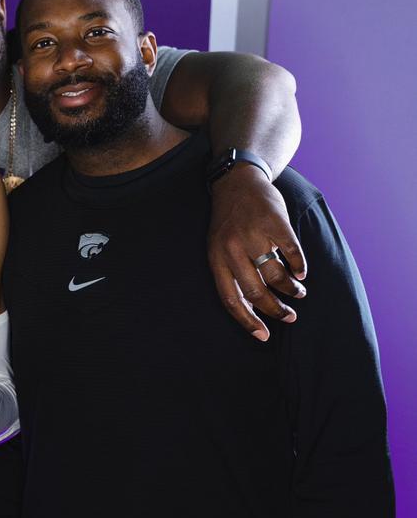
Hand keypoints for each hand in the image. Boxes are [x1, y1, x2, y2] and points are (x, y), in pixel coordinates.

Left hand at [208, 165, 306, 340]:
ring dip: (291, 289)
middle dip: (276, 310)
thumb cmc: (229, 221)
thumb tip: (251, 308)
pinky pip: (292, 252)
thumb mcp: (218, 247)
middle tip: (290, 317)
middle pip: (256, 291)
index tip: (264, 336)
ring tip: (299, 293)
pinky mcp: (275, 222)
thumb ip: (231, 273)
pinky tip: (302, 272)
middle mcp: (232, 249)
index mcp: (216, 258)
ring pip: (276, 275)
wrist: (237, 181)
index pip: (230, 299)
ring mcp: (254, 235)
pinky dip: (300, 266)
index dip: (248, 321)